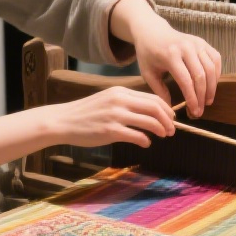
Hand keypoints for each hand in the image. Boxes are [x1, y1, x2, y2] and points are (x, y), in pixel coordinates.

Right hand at [41, 86, 175, 149]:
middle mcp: (120, 101)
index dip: (166, 109)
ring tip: (163, 136)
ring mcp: (115, 115)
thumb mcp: (108, 99)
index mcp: (121, 92)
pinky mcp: (110, 131)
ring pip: (150, 121)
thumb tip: (148, 112)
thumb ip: (126, 103)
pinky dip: (146, 140)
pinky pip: (137, 136)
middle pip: (155, 108)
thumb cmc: (86, 112)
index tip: (171, 118)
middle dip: (168, 120)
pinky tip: (146, 143)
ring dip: (161, 130)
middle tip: (172, 130)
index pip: (153, 98)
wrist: (63, 120)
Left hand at [108, 0, 221, 116]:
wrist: (152, 31)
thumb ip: (159, 91)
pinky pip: (216, 59)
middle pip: (201, 76)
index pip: (186, 81)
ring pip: (211, 68)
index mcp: (170, 55)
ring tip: (207, 101)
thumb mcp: (148, 73)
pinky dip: (216, 74)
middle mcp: (186, 47)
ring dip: (212, 88)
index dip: (192, 99)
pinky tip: (211, 85)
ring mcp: (197, 43)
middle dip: (203, 96)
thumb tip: (171, 109)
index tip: (194, 112)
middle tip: (200, 111)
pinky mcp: (203, 42)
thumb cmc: (148, 54)